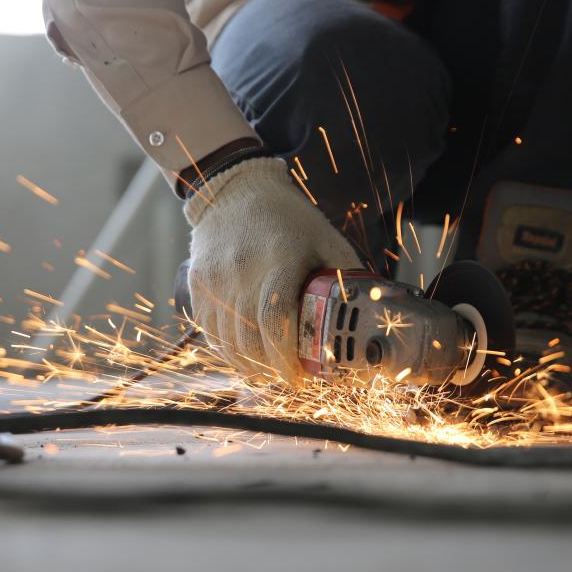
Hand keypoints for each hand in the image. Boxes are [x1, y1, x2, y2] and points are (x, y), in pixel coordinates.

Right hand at [184, 157, 359, 382]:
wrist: (234, 191)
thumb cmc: (288, 218)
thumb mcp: (326, 239)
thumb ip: (347, 276)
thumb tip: (373, 314)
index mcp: (279, 259)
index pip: (276, 321)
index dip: (285, 359)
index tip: (299, 378)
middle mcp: (242, 271)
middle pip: (250, 339)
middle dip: (270, 369)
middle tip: (288, 379)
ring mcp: (215, 279)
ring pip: (226, 342)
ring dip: (248, 366)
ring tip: (267, 372)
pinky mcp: (197, 284)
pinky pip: (209, 331)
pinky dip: (226, 352)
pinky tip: (244, 357)